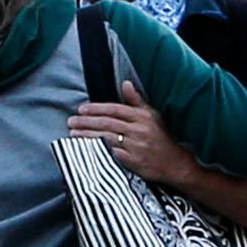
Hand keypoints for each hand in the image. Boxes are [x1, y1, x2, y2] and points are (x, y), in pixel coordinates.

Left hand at [67, 80, 196, 185]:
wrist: (176, 163)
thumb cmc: (161, 137)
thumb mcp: (152, 115)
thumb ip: (136, 100)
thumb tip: (125, 83)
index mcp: (142, 117)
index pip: (114, 109)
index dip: (96, 108)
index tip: (81, 109)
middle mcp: (139, 130)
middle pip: (107, 123)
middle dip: (86, 122)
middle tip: (71, 121)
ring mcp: (137, 147)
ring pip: (107, 138)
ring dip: (87, 136)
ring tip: (72, 134)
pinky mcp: (134, 162)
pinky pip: (112, 155)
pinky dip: (99, 151)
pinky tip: (85, 149)